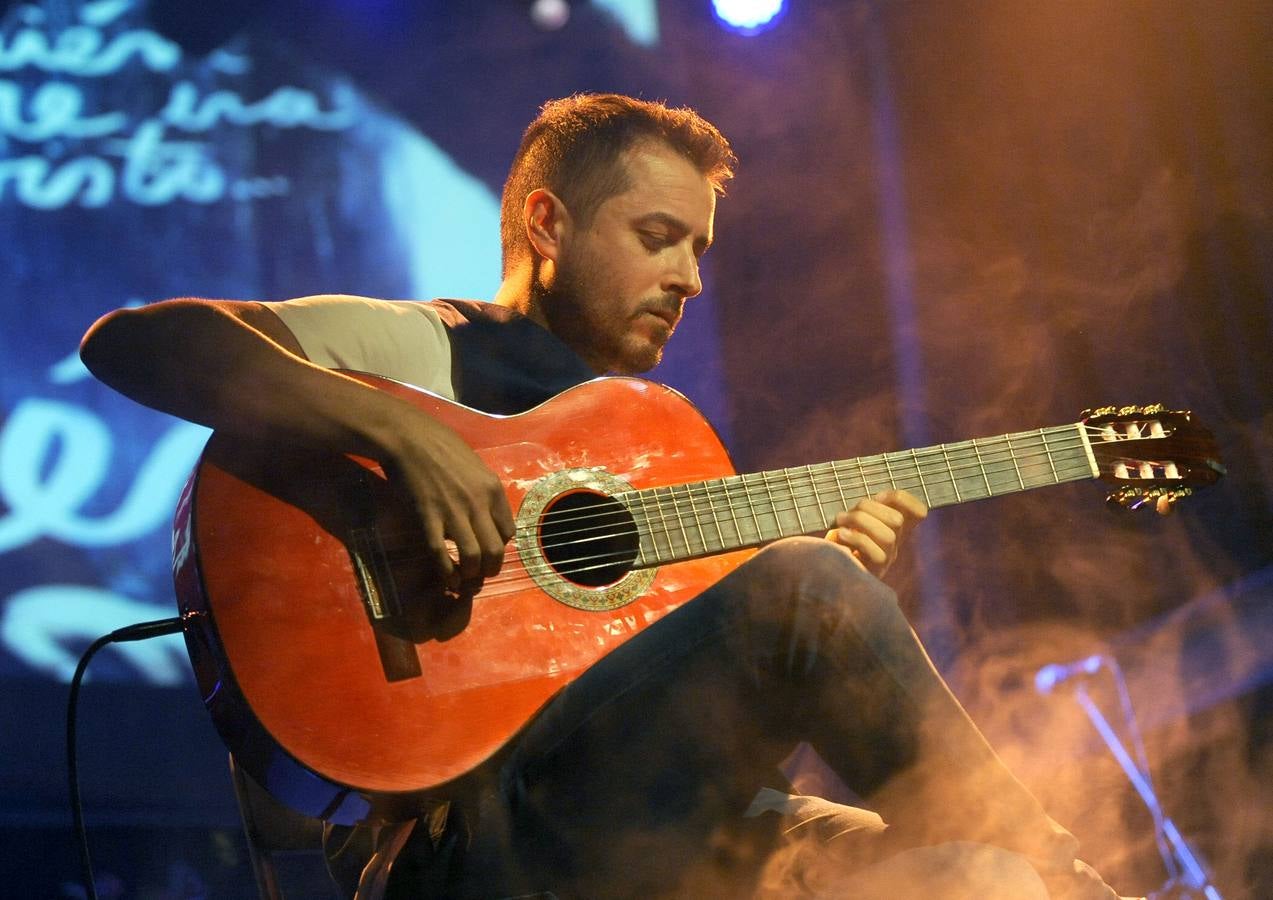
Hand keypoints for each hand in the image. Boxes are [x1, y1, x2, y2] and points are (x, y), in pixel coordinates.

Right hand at [381, 410, 514, 588]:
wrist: (408, 437)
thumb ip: (483, 491)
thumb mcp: (475, 465)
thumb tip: (486, 514)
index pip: (509, 532)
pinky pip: (441, 553)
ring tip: (465, 579)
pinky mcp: (428, 517)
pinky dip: (447, 573)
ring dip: (471, 575)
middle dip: (490, 569)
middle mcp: (478, 503)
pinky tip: (448, 579)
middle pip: (495, 550)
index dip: (500, 547)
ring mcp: (453, 511)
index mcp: (493, 489)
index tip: (489, 550)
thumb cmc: (440, 445)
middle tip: (481, 573)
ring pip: (473, 557)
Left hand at [826, 489, 927, 578]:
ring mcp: (888, 558)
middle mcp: (895, 542)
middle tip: (849, 511)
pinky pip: (876, 554)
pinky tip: (840, 534)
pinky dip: (857, 539)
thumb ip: (869, 509)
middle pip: (897, 520)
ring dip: (860, 521)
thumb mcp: (856, 520)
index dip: (904, 499)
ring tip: (840, 519)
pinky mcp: (875, 571)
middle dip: (870, 507)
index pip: (919, 512)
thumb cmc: (841, 540)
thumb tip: (879, 498)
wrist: (832, 571)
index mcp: (894, 527)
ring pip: (888, 536)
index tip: (879, 496)